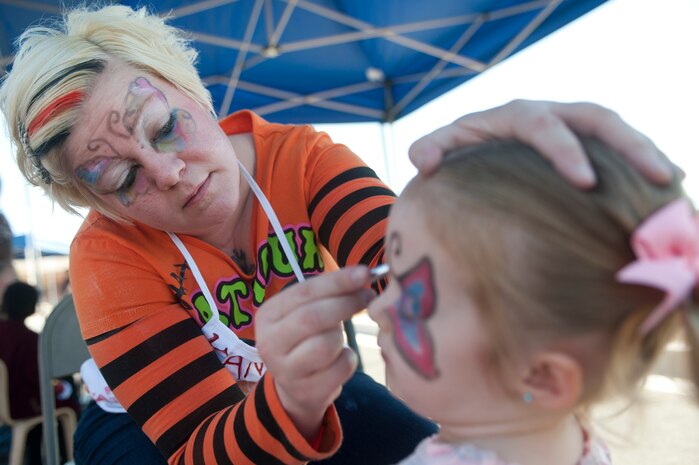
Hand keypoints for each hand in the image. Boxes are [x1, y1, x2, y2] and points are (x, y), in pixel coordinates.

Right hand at [255, 266, 373, 438]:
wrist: (294, 388)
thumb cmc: (305, 338)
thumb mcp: (305, 312)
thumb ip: (327, 293)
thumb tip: (364, 275)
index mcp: (267, 315)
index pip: (304, 291)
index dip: (337, 281)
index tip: (364, 273)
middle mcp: (269, 343)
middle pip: (314, 317)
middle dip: (346, 303)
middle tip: (368, 296)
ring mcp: (285, 371)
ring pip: (328, 344)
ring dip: (342, 336)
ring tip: (337, 337)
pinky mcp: (307, 392)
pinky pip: (341, 367)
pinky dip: (348, 359)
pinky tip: (339, 359)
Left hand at [409, 99, 675, 187]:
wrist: (477, 154)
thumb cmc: (461, 155)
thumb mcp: (442, 150)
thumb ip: (429, 150)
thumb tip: (424, 164)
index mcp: (517, 115)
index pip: (544, 125)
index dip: (566, 150)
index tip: (585, 182)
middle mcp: (551, 115)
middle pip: (596, 118)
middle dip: (628, 146)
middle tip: (655, 177)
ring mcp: (573, 128)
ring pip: (617, 130)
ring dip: (645, 152)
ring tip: (669, 180)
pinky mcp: (587, 145)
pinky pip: (621, 149)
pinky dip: (643, 162)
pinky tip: (668, 186)